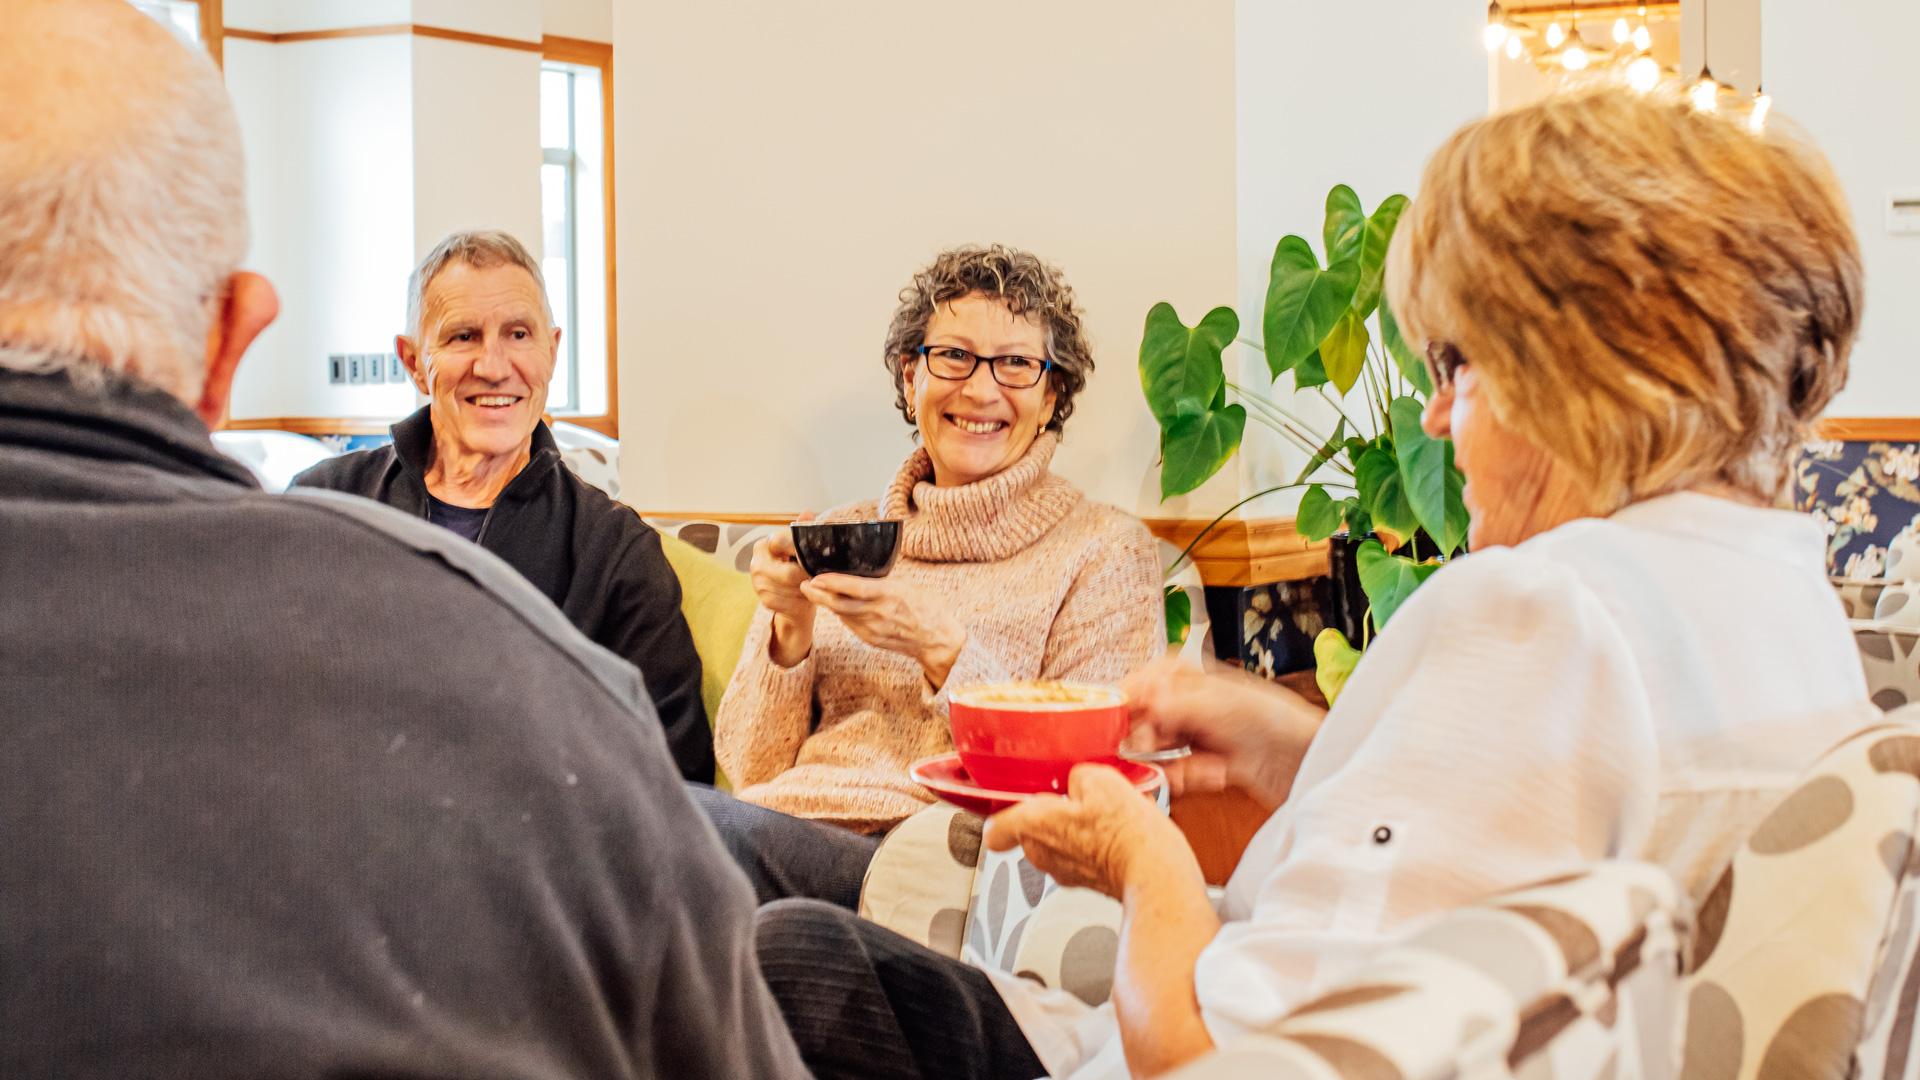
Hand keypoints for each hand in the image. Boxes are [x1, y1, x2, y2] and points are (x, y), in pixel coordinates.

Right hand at [749, 515, 815, 666]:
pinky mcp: (765, 601)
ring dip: (807, 589)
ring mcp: (758, 584)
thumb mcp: (801, 549)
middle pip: (789, 573)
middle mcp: (756, 564)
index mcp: (763, 546)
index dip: (802, 552)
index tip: (815, 557)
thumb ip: (803, 531)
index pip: (782, 544)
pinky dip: (802, 601)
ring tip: (813, 585)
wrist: (793, 599)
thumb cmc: (798, 568)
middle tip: (820, 575)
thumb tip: (807, 512)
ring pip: (792, 590)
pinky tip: (806, 596)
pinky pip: (790, 603)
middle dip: (807, 576)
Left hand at [800, 573, 965, 685]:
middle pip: (840, 604)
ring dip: (826, 603)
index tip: (816, 577)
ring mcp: (873, 629)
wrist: (937, 641)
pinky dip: (841, 613)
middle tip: (804, 584)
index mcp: (890, 595)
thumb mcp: (907, 587)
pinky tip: (834, 605)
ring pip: (842, 614)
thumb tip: (861, 573)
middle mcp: (878, 614)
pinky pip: (850, 623)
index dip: (833, 583)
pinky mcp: (871, 639)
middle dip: (819, 594)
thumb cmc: (927, 609)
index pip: (855, 588)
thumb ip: (883, 583)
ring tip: (813, 591)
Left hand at [985, 764, 1194, 899]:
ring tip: (1102, 814)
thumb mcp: (1102, 781)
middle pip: (1030, 832)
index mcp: (1034, 826)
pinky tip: (1117, 832)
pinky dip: (1093, 845)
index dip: (1001, 816)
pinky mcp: (1089, 883)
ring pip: (1057, 844)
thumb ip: (1078, 776)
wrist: (1157, 876)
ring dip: (1073, 829)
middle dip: (1048, 814)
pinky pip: (1081, 857)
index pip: (995, 830)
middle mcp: (1042, 855)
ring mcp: (1065, 873)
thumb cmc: (1127, 835)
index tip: (1010, 804)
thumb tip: (1079, 781)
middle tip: (1073, 797)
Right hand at [1121, 656, 1324, 807]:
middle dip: (1133, 738)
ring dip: (1153, 762)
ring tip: (1152, 770)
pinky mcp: (1206, 769)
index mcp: (1189, 678)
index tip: (1099, 722)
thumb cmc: (1276, 719)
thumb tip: (1137, 703)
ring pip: (1154, 751)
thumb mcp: (1221, 706)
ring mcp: (1196, 737)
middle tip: (1122, 754)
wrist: (1312, 759)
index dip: (1119, 703)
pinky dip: (1175, 780)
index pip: (1140, 684)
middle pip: (1141, 720)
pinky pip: (1174, 775)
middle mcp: (1188, 706)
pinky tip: (1185, 780)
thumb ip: (1175, 705)